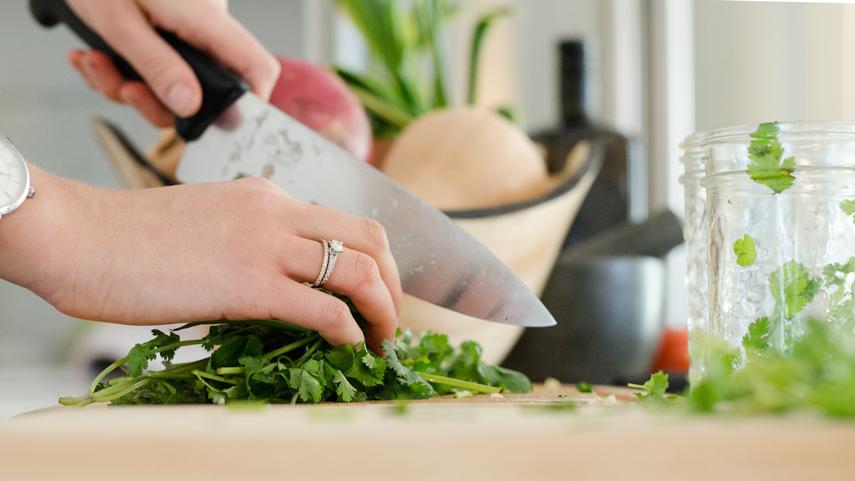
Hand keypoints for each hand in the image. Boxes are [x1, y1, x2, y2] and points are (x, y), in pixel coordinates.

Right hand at [0, 168, 400, 351]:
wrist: (78, 236)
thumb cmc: (130, 238)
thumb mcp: (208, 223)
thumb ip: (251, 241)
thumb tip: (280, 283)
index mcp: (268, 195)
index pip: (345, 221)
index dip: (373, 259)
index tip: (374, 292)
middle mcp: (277, 210)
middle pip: (370, 237)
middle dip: (394, 282)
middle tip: (389, 319)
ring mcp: (266, 244)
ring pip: (359, 271)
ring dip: (382, 310)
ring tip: (380, 341)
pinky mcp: (249, 285)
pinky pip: (324, 309)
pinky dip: (348, 332)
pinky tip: (347, 347)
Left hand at [65, 0, 279, 126]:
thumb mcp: (119, 22)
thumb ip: (157, 65)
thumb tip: (189, 106)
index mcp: (205, 19)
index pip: (256, 68)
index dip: (250, 104)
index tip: (217, 126)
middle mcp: (204, 27)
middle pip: (205, 89)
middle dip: (155, 101)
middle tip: (123, 89)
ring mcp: (186, 30)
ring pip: (172, 84)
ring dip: (127, 85)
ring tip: (94, 62)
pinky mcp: (166, 31)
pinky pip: (155, 68)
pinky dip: (121, 70)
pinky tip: (95, 55)